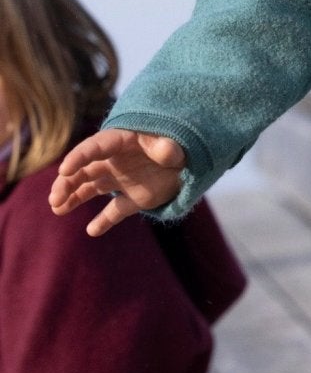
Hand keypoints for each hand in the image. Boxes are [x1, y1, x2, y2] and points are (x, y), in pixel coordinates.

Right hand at [49, 128, 187, 236]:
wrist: (192, 160)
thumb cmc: (180, 143)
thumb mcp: (173, 141)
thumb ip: (168, 147)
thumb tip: (168, 151)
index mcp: (122, 141)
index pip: (95, 147)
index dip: (79, 157)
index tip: (65, 169)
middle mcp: (116, 160)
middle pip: (84, 169)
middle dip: (67, 182)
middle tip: (55, 198)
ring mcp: (122, 179)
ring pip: (91, 188)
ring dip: (73, 198)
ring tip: (57, 209)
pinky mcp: (132, 198)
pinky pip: (114, 211)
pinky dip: (104, 221)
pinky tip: (92, 231)